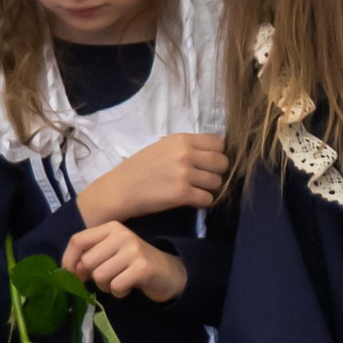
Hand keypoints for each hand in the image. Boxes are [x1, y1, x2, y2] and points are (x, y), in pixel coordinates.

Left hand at [63, 221, 184, 302]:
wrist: (168, 272)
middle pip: (88, 261)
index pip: (78, 241)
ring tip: (118, 282)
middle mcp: (122, 235)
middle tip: (107, 278)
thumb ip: (90, 256)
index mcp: (111, 228)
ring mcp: (133, 250)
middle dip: (93, 276)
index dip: (69, 260)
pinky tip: (128, 287)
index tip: (73, 274)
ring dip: (106, 286)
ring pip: (100, 275)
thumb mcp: (111, 252)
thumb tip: (68, 270)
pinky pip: (115, 285)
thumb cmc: (133, 263)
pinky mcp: (142, 268)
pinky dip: (119, 292)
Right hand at [77, 132, 224, 225]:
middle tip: (203, 179)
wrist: (120, 189)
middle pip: (222, 163)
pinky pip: (208, 199)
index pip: (218, 143)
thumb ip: (187, 147)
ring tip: (193, 189)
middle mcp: (185, 154)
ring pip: (217, 183)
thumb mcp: (163, 147)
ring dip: (208, 189)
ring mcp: (184, 174)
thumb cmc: (141, 168)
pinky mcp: (182, 193)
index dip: (217, 154)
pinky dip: (202, 202)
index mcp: (181, 140)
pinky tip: (189, 200)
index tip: (208, 163)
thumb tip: (215, 150)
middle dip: (216, 173)